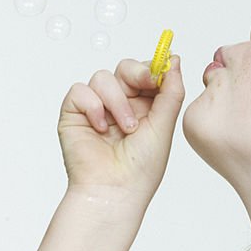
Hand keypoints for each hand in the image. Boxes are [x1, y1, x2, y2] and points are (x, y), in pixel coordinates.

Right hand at [57, 54, 183, 204]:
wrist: (115, 190)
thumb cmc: (141, 168)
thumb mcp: (164, 125)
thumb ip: (171, 92)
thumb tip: (176, 60)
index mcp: (143, 107)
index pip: (146, 74)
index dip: (153, 69)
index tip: (160, 73)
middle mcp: (119, 105)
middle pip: (124, 68)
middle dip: (137, 73)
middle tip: (147, 84)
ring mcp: (96, 108)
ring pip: (103, 77)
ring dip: (117, 101)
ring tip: (125, 128)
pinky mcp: (74, 113)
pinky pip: (80, 91)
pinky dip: (93, 106)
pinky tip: (101, 128)